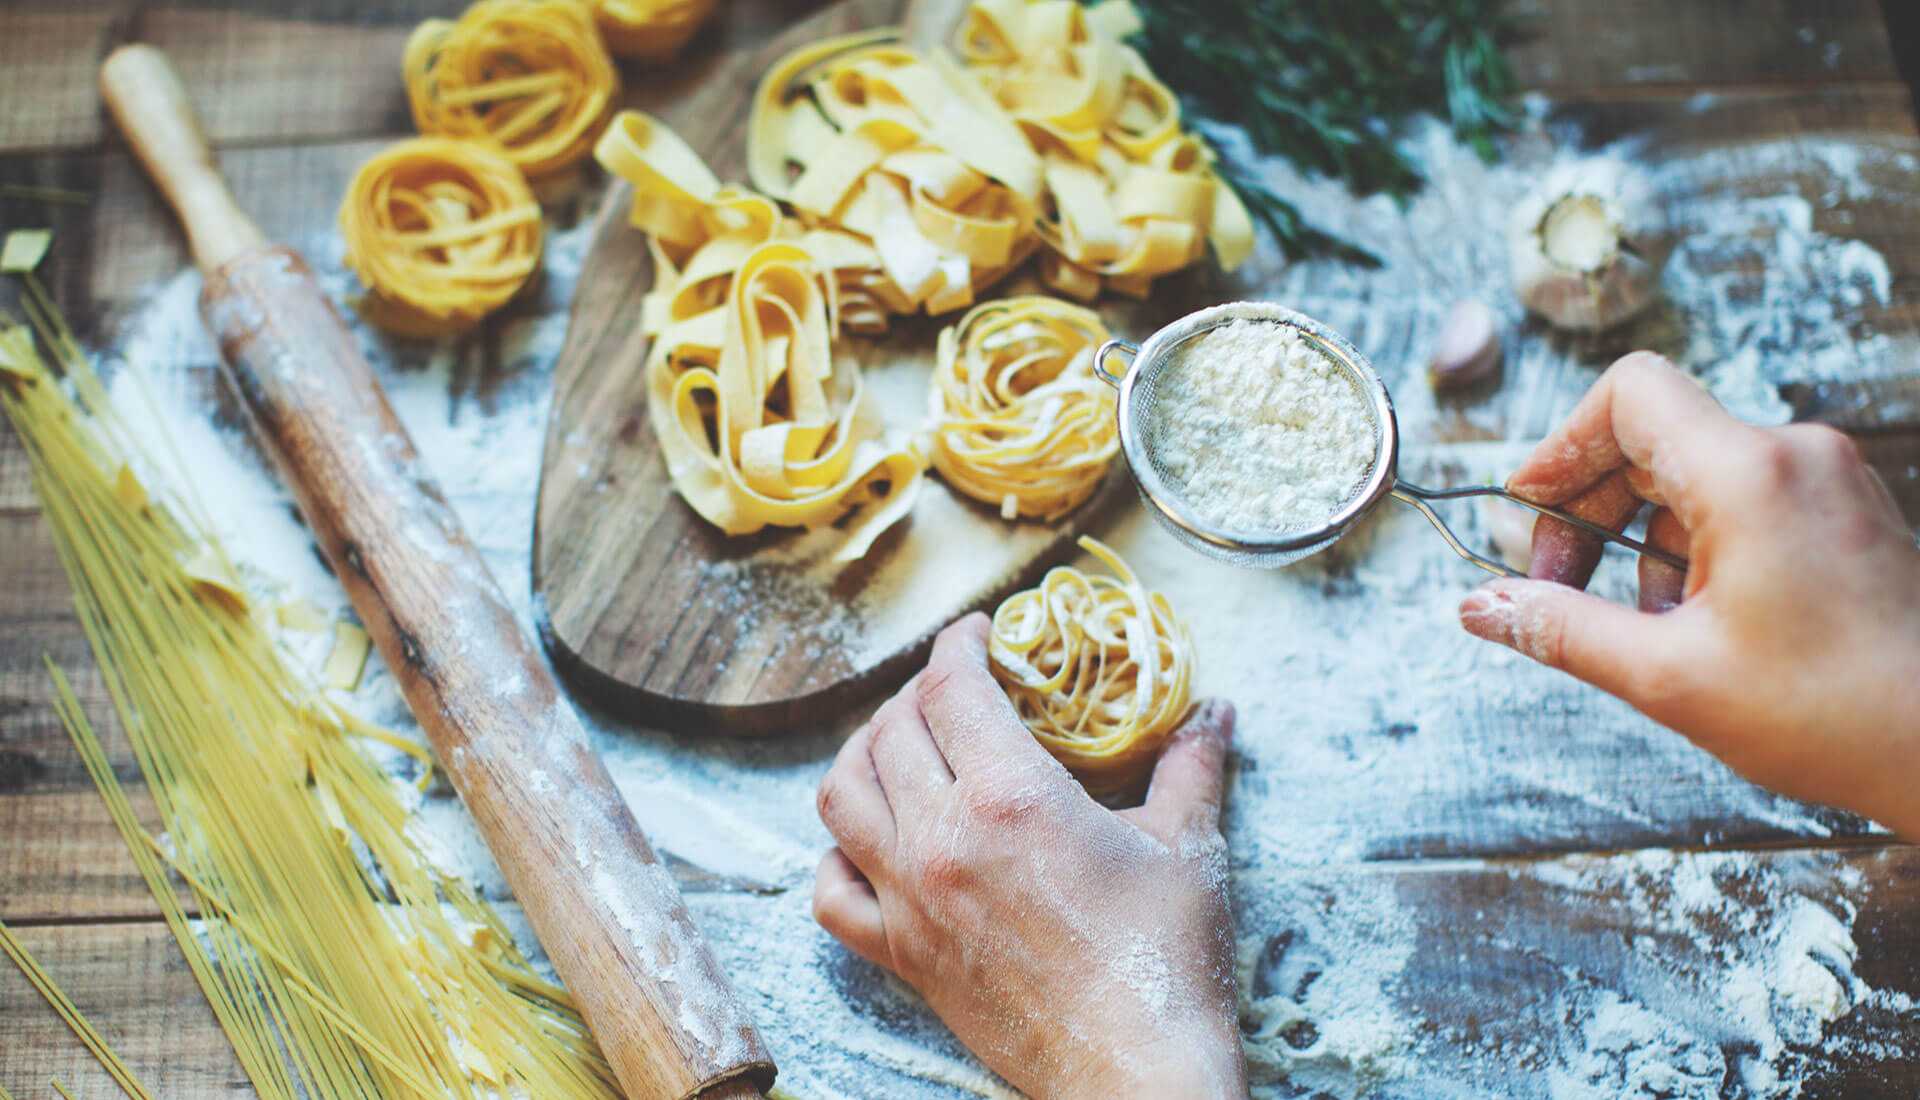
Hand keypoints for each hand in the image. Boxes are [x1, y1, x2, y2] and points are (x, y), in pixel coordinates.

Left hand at [812, 614, 1247, 1098]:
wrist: (1134, 1068)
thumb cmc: (1166, 959)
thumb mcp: (1189, 847)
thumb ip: (1193, 766)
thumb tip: (1214, 711)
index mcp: (1011, 796)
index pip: (952, 687)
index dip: (959, 645)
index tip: (979, 636)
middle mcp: (944, 838)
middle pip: (891, 729)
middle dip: (918, 692)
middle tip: (953, 689)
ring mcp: (911, 898)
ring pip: (841, 796)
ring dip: (862, 754)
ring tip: (898, 745)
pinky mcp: (901, 954)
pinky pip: (831, 892)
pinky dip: (837, 855)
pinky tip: (869, 841)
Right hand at [1459, 352, 1919, 836]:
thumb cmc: (1836, 715)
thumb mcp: (1669, 677)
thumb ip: (1561, 629)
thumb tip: (1481, 606)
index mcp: (1750, 475)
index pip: (1629, 395)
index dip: (1561, 445)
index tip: (1529, 509)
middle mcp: (1795, 456)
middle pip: (1652, 437)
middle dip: (1590, 508)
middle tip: (1560, 587)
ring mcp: (1828, 481)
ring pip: (1695, 474)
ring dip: (1643, 538)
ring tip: (1643, 624)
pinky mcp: (1844, 512)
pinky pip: (1743, 501)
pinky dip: (1697, 548)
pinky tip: (1695, 622)